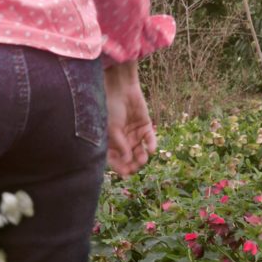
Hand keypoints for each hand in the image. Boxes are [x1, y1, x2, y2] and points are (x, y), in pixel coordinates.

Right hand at [104, 61, 155, 176]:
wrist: (121, 88)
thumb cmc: (111, 108)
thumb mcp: (113, 129)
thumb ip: (120, 146)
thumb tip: (127, 161)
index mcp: (110, 142)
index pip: (115, 160)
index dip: (120, 167)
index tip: (126, 173)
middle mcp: (122, 140)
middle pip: (129, 158)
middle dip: (132, 164)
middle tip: (136, 168)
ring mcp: (134, 133)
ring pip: (140, 151)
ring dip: (142, 157)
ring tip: (143, 159)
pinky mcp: (145, 126)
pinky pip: (149, 139)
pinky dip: (150, 145)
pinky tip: (151, 150)